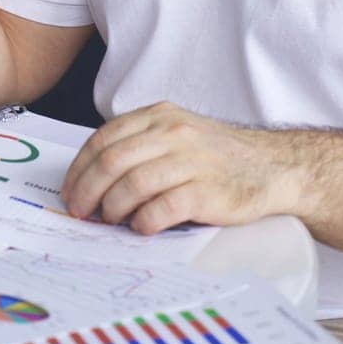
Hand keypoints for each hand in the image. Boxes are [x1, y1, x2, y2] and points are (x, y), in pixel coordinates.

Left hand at [61, 102, 301, 234]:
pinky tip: (141, 227)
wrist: (272, 166)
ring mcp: (190, 161)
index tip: (70, 190)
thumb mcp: (176, 132)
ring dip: (112, 208)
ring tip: (111, 220)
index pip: (103, 139)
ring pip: (132, 184)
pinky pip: (162, 208)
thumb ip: (139, 145)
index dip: (79, 168)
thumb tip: (93, 178)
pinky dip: (143, 221)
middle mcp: (172, 133)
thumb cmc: (217, 156)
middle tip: (81, 212)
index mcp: (158, 117)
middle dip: (87, 191)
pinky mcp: (206, 191)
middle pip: (111, 162)